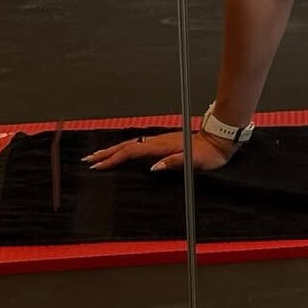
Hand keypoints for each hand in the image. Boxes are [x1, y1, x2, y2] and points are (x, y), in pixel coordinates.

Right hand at [82, 130, 235, 172]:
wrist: (219, 139)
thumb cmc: (209, 153)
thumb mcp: (195, 161)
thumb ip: (174, 163)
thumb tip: (153, 168)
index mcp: (162, 146)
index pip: (132, 152)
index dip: (114, 159)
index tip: (98, 165)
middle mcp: (158, 141)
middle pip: (126, 146)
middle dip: (106, 153)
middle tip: (88, 160)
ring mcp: (160, 141)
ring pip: (131, 144)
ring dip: (113, 150)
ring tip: (98, 156)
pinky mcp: (163, 142)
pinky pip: (139, 145)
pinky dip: (125, 148)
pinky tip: (122, 152)